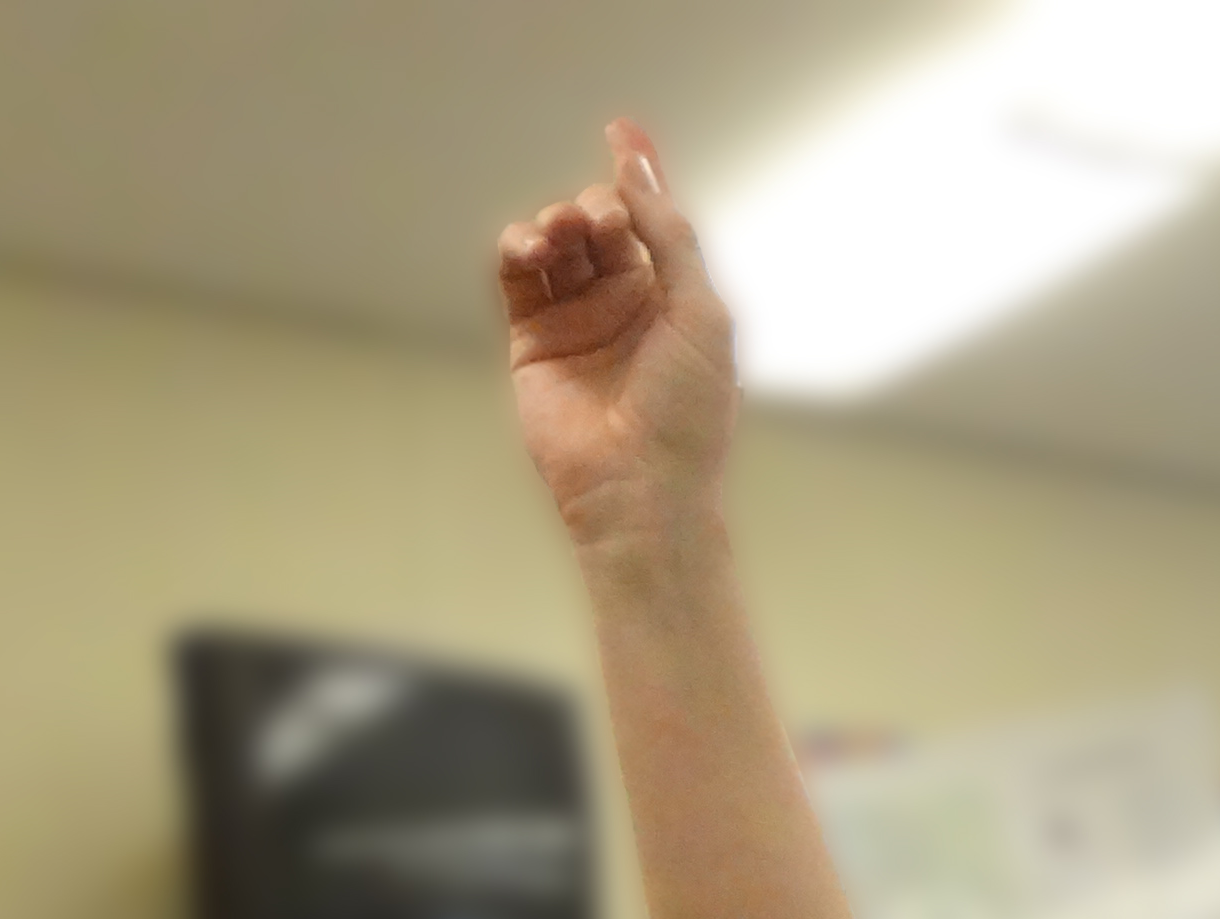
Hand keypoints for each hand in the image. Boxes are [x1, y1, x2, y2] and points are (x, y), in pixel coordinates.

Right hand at [496, 121, 738, 555]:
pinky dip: (518, 248)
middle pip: (598, 225)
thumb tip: (638, 163)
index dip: (635, 173)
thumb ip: (668, 232)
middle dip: (596, 207)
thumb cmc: (688, 412)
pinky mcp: (532, 342)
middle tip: (600, 221)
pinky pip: (518, 278)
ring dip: (554, 222)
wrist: (641, 489)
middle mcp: (623, 305)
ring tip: (561, 233)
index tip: (620, 128)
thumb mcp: (701, 309)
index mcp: (673, 297)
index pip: (648, 220)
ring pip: (554, 245)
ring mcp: (576, 322)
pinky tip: (530, 244)